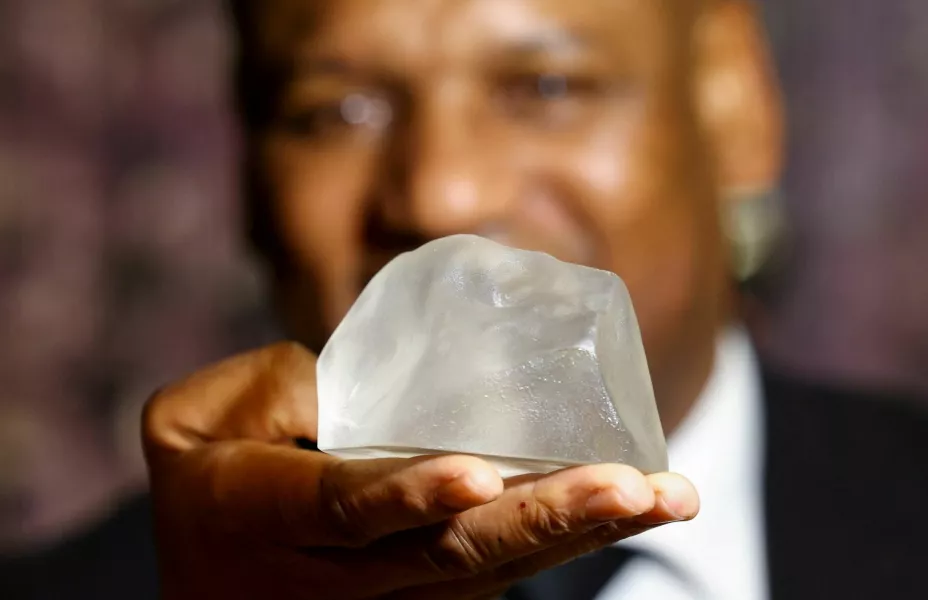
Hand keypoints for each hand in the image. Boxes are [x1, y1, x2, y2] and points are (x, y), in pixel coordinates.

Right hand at [142, 342, 698, 598]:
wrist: (204, 582)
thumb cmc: (204, 477)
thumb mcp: (195, 418)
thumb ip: (275, 390)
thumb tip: (372, 390)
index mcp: (265, 519)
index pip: (345, 509)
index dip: (410, 494)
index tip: (479, 475)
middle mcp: (334, 578)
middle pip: (448, 555)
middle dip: (545, 519)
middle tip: (634, 486)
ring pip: (489, 574)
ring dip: (579, 535)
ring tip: (665, 497)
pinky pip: (497, 576)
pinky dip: (564, 544)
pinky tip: (629, 510)